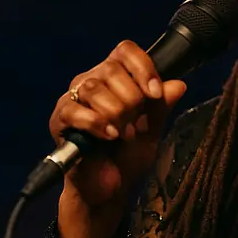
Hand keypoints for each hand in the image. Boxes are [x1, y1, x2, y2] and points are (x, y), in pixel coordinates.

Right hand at [49, 40, 185, 237]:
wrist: (109, 187)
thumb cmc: (129, 154)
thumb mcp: (153, 129)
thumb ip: (162, 106)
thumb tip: (179, 84)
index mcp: (115, 76)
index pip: (125, 51)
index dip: (143, 68)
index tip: (155, 94)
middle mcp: (91, 80)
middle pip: (111, 69)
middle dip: (131, 99)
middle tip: (134, 123)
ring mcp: (73, 98)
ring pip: (93, 88)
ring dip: (115, 113)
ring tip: (123, 134)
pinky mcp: (59, 119)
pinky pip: (75, 110)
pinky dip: (96, 124)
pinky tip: (109, 136)